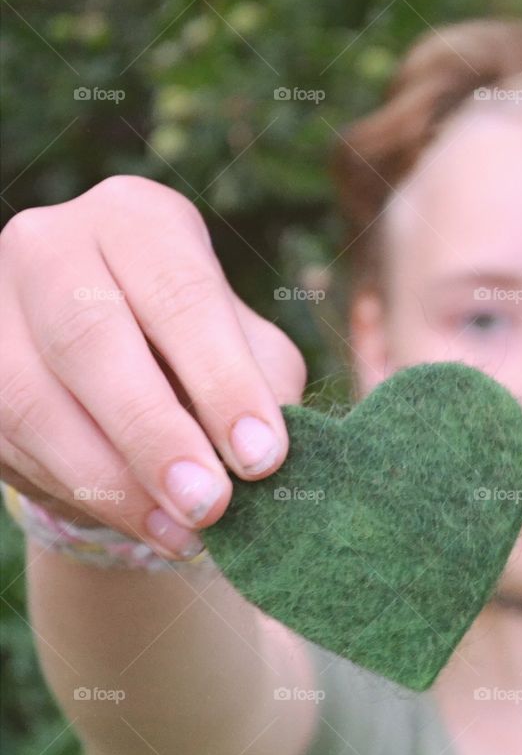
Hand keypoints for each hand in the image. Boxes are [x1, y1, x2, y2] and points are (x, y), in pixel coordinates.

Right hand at [0, 175, 306, 558]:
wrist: (113, 368)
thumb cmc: (198, 351)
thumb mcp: (245, 353)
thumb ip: (261, 390)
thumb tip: (262, 455)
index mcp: (138, 221)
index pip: (180, 293)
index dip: (222, 379)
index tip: (262, 457)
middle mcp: (53, 245)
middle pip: (89, 337)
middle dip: (154, 433)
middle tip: (209, 503)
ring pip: (32, 399)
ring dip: (111, 481)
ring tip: (180, 533)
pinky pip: (7, 439)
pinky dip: (76, 492)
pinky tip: (138, 525)